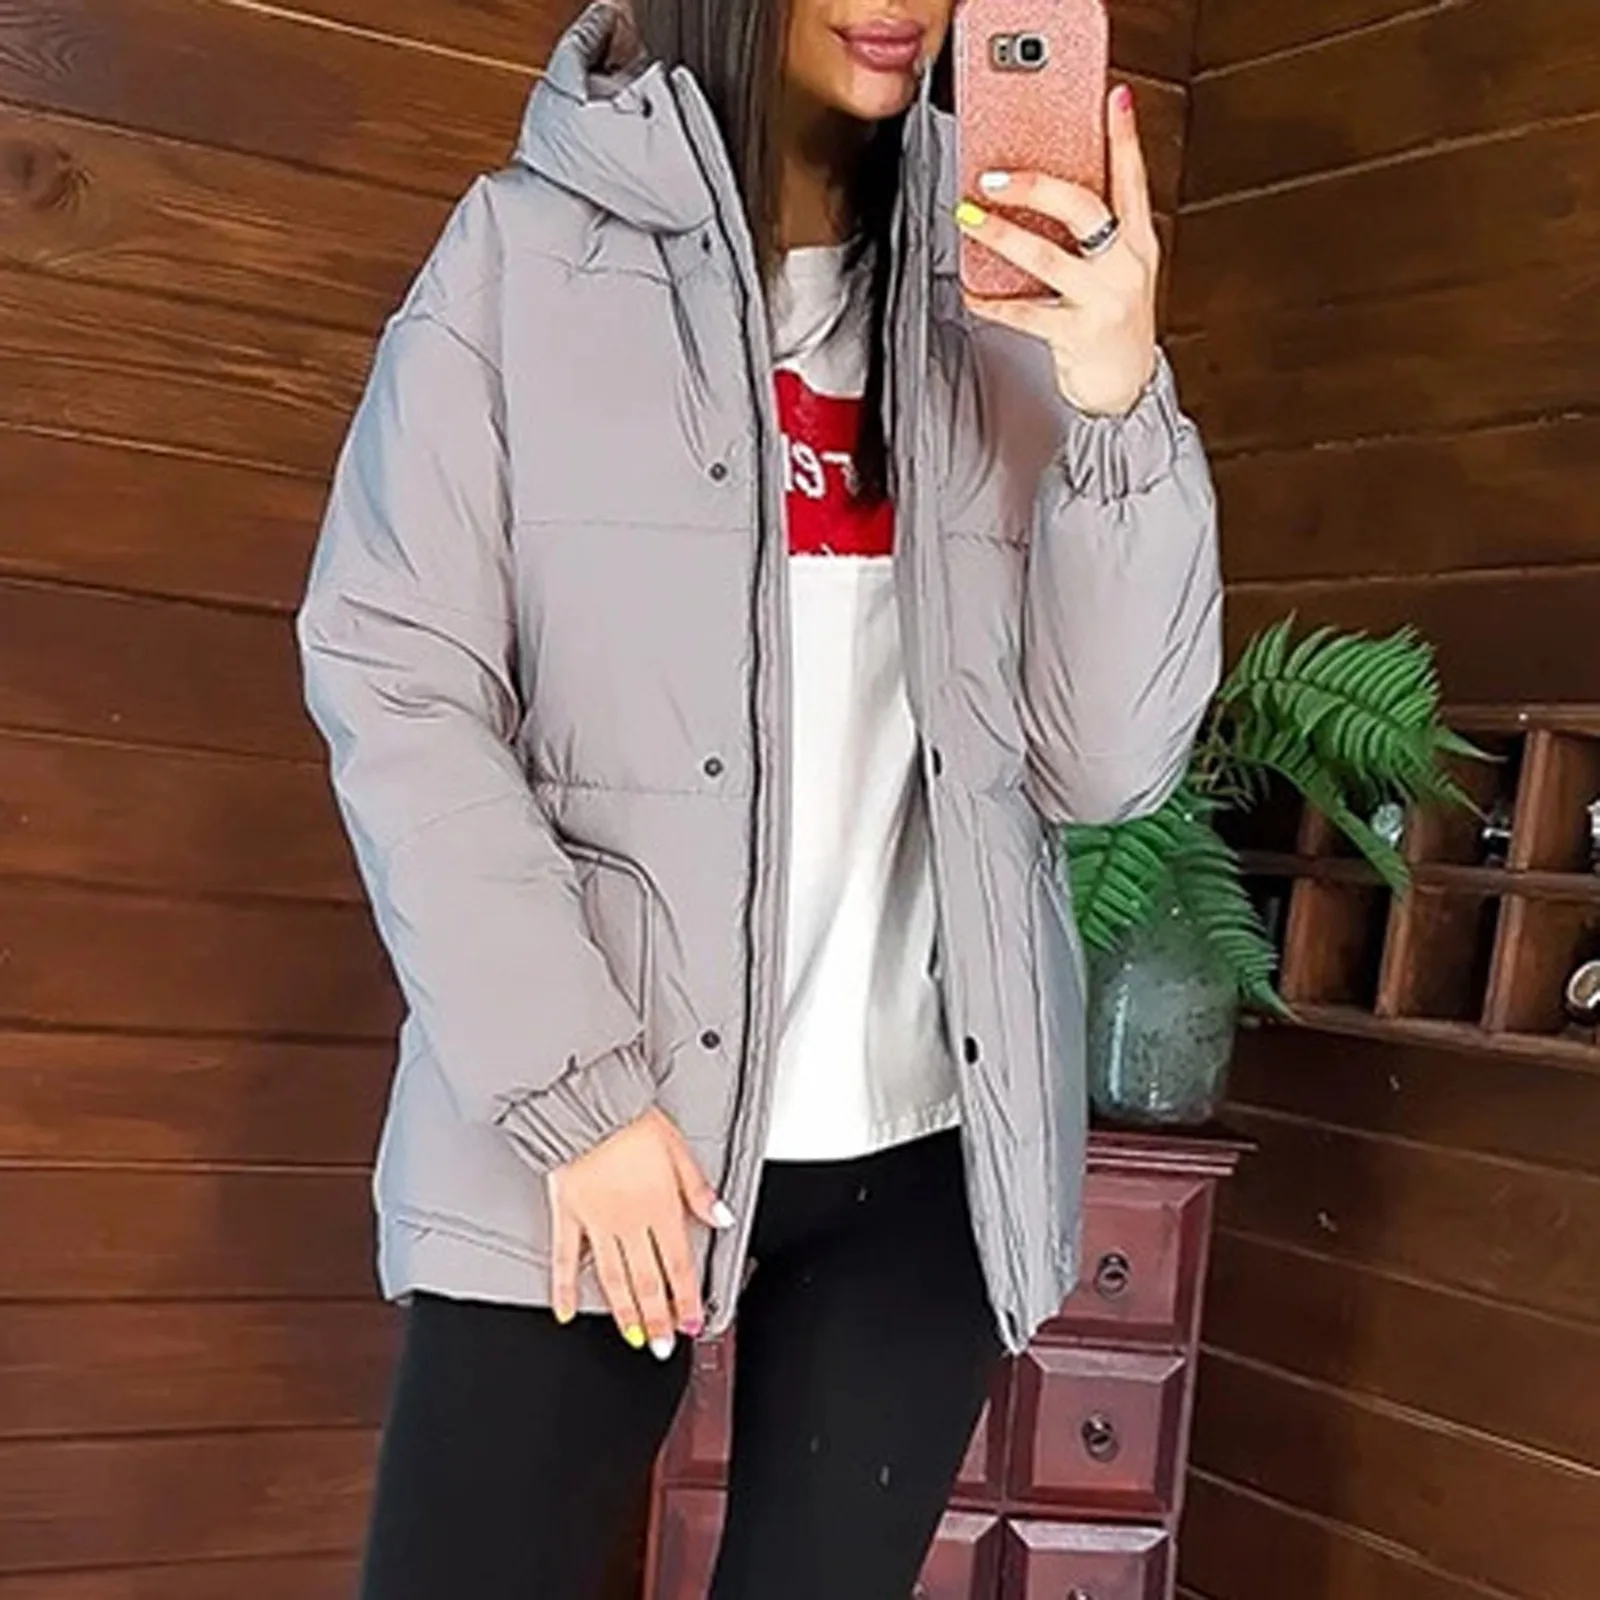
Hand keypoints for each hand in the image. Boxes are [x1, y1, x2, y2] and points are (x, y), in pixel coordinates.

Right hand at [548, 1106, 732, 1356]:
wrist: (588, 1103)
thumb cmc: (632, 1119)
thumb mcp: (679, 1149)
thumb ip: (698, 1189)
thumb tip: (722, 1218)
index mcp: (660, 1205)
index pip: (678, 1263)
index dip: (686, 1298)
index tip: (692, 1322)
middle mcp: (629, 1221)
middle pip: (647, 1280)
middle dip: (658, 1318)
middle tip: (663, 1345)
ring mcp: (595, 1223)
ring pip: (613, 1278)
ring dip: (625, 1313)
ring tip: (633, 1337)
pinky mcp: (566, 1215)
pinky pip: (565, 1259)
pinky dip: (564, 1289)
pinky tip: (567, 1312)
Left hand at [956, 84, 1158, 416]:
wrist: (1128, 387)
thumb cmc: (1115, 321)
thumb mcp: (1120, 270)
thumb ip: (1097, 234)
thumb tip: (1045, 192)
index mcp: (1139, 242)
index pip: (1133, 179)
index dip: (1125, 138)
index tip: (1113, 100)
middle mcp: (1125, 266)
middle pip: (1084, 209)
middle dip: (1036, 186)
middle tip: (994, 177)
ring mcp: (1103, 300)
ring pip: (1046, 257)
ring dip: (1001, 236)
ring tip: (971, 219)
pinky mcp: (1078, 335)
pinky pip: (1026, 313)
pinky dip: (993, 303)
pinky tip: (972, 293)